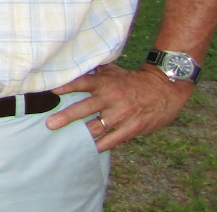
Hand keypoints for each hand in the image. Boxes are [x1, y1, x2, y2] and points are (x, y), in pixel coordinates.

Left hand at [45, 63, 194, 150]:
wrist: (166, 88)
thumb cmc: (134, 80)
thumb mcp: (114, 71)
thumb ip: (94, 72)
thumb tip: (73, 66)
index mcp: (105, 83)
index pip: (82, 83)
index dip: (66, 86)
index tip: (51, 90)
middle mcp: (111, 99)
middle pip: (84, 108)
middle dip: (66, 117)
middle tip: (50, 124)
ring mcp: (121, 115)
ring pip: (96, 127)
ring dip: (81, 135)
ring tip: (66, 142)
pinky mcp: (132, 128)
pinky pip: (113, 139)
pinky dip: (101, 145)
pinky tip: (89, 150)